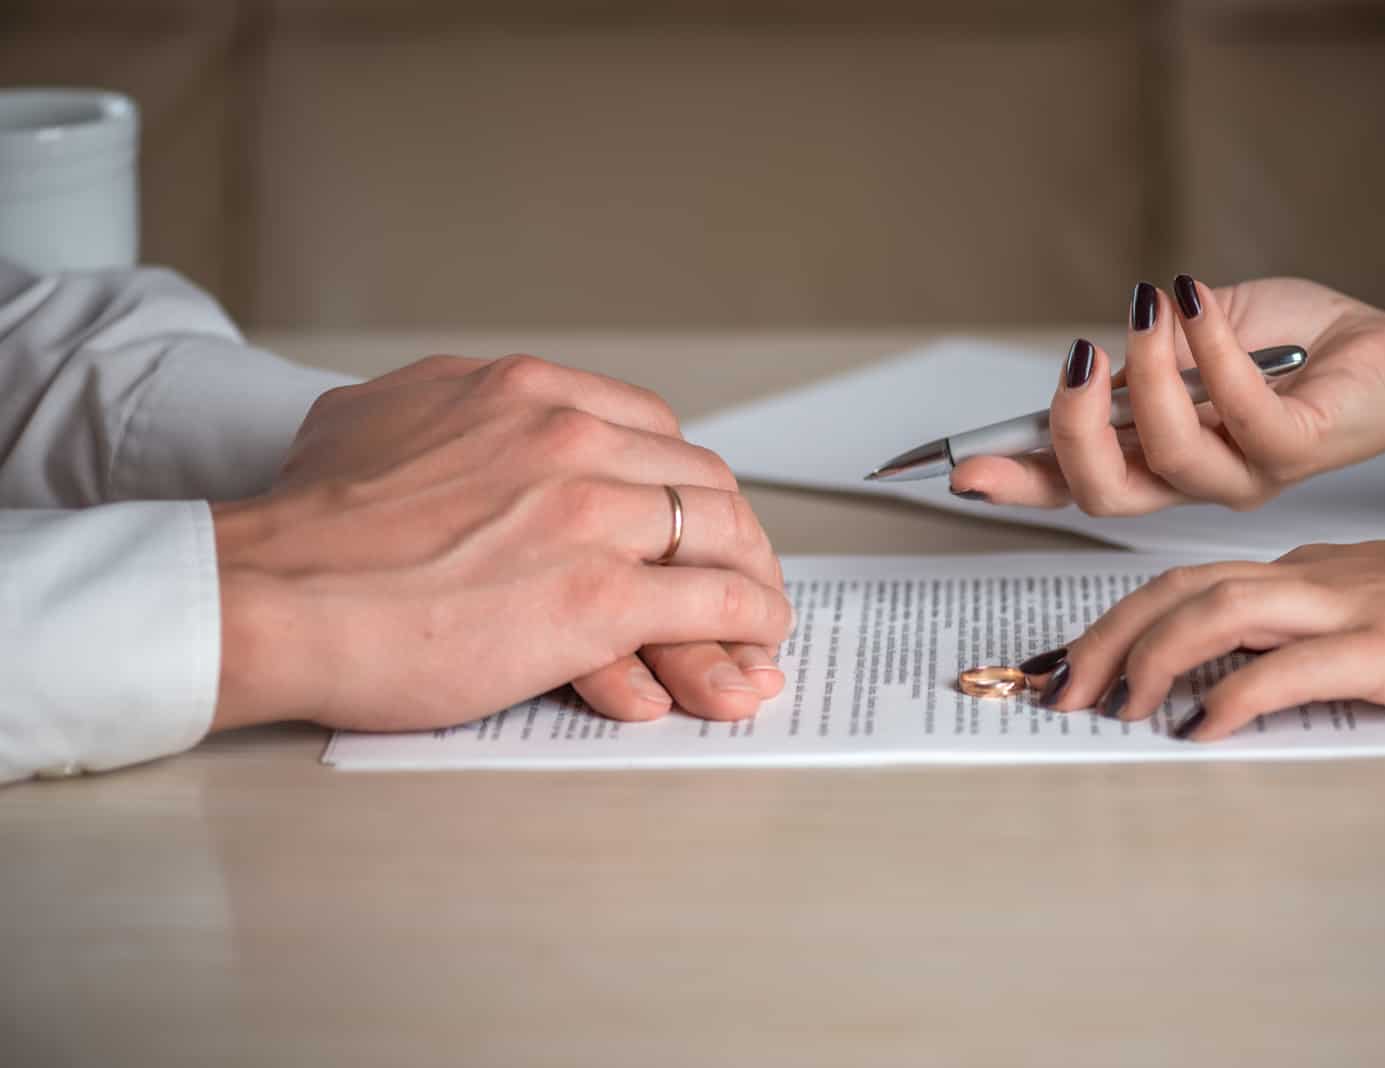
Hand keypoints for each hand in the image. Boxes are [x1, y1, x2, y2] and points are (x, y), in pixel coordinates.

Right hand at [210, 354, 792, 732]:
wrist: (268, 593)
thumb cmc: (306, 526)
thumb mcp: (372, 418)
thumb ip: (437, 411)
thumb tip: (452, 420)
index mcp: (525, 392)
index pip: (650, 425)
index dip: (679, 479)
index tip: (685, 514)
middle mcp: (571, 436)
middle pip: (699, 476)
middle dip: (730, 529)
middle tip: (738, 569)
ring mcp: (591, 513)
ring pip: (722, 532)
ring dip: (755, 575)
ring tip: (762, 612)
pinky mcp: (598, 596)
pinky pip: (713, 600)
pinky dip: (749, 620)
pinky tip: (754, 640)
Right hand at [951, 276, 1384, 513]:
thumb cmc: (1293, 344)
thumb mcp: (1193, 337)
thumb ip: (1142, 356)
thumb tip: (1093, 360)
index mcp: (1157, 458)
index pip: (1072, 484)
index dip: (1016, 483)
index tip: (963, 471)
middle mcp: (1193, 481)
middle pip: (1103, 493)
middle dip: (1071, 432)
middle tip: (1077, 363)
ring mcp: (1243, 475)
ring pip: (1166, 454)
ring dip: (1148, 371)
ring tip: (1152, 307)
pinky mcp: (1294, 451)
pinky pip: (1238, 411)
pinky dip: (1209, 349)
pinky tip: (1196, 302)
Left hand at [1024, 525, 1384, 740]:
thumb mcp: (1369, 610)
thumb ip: (1300, 632)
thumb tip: (1233, 676)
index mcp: (1300, 572)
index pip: (1180, 583)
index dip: (1111, 620)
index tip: (1065, 662)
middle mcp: (1308, 579)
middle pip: (1177, 590)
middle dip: (1102, 637)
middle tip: (1055, 688)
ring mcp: (1346, 608)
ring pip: (1219, 611)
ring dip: (1151, 657)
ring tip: (1114, 706)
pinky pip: (1292, 667)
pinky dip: (1236, 696)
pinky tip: (1202, 729)